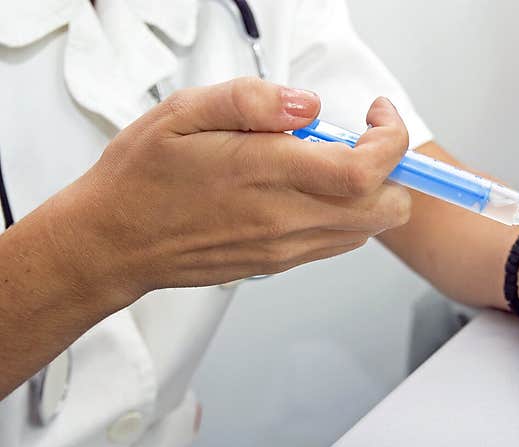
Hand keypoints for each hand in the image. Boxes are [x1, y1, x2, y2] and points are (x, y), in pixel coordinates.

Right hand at [52, 77, 410, 307]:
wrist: (115, 242)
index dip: (391, 140)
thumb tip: (310, 105)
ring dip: (369, 192)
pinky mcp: (281, 262)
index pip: (366, 170)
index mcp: (266, 174)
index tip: (377, 115)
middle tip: (362, 139)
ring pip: (367, 228)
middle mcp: (286, 219)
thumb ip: (252, 101)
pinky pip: (338, 241)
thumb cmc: (143, 176)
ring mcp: (286, 247)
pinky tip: (307, 187)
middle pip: (386, 209)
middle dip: (393, 170)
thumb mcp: (184, 112)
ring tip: (325, 161)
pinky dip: (345, 212)